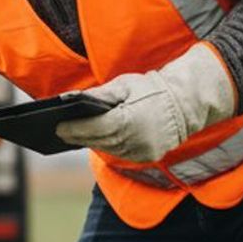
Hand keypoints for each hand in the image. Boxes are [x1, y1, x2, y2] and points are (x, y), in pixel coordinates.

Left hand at [55, 44, 234, 162]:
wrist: (186, 103)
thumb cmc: (152, 89)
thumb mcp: (125, 85)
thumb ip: (100, 94)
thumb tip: (73, 100)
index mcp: (127, 120)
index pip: (93, 128)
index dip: (73, 128)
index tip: (56, 126)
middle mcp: (134, 140)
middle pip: (97, 141)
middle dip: (77, 136)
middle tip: (59, 132)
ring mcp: (141, 151)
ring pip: (108, 149)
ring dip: (91, 142)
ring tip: (73, 135)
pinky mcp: (147, 156)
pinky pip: (121, 153)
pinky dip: (108, 146)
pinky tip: (95, 139)